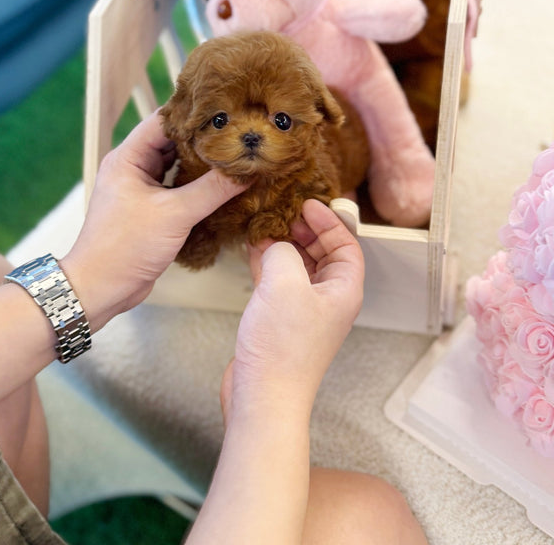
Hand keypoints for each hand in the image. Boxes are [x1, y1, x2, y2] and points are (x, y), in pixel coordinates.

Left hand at [60, 111, 246, 330]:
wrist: (101, 288)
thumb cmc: (124, 247)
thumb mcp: (174, 215)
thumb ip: (212, 190)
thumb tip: (246, 171)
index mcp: (127, 157)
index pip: (163, 121)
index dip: (193, 113)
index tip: (225, 110)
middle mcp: (132, 167)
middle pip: (172, 142)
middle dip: (203, 139)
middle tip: (236, 133)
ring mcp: (140, 189)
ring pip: (176, 166)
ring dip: (201, 163)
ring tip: (234, 155)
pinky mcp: (150, 209)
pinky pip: (177, 188)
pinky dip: (196, 185)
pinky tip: (221, 185)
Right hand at [221, 199, 363, 424]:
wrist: (263, 396)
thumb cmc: (282, 347)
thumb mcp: (285, 281)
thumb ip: (282, 250)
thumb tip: (275, 244)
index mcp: (344, 290)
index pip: (347, 245)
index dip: (329, 221)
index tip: (308, 204)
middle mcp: (328, 300)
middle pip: (324, 254)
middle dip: (305, 231)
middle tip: (284, 212)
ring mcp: (303, 311)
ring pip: (298, 267)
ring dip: (283, 245)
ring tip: (265, 225)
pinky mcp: (280, 320)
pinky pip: (279, 282)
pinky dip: (268, 263)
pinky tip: (253, 249)